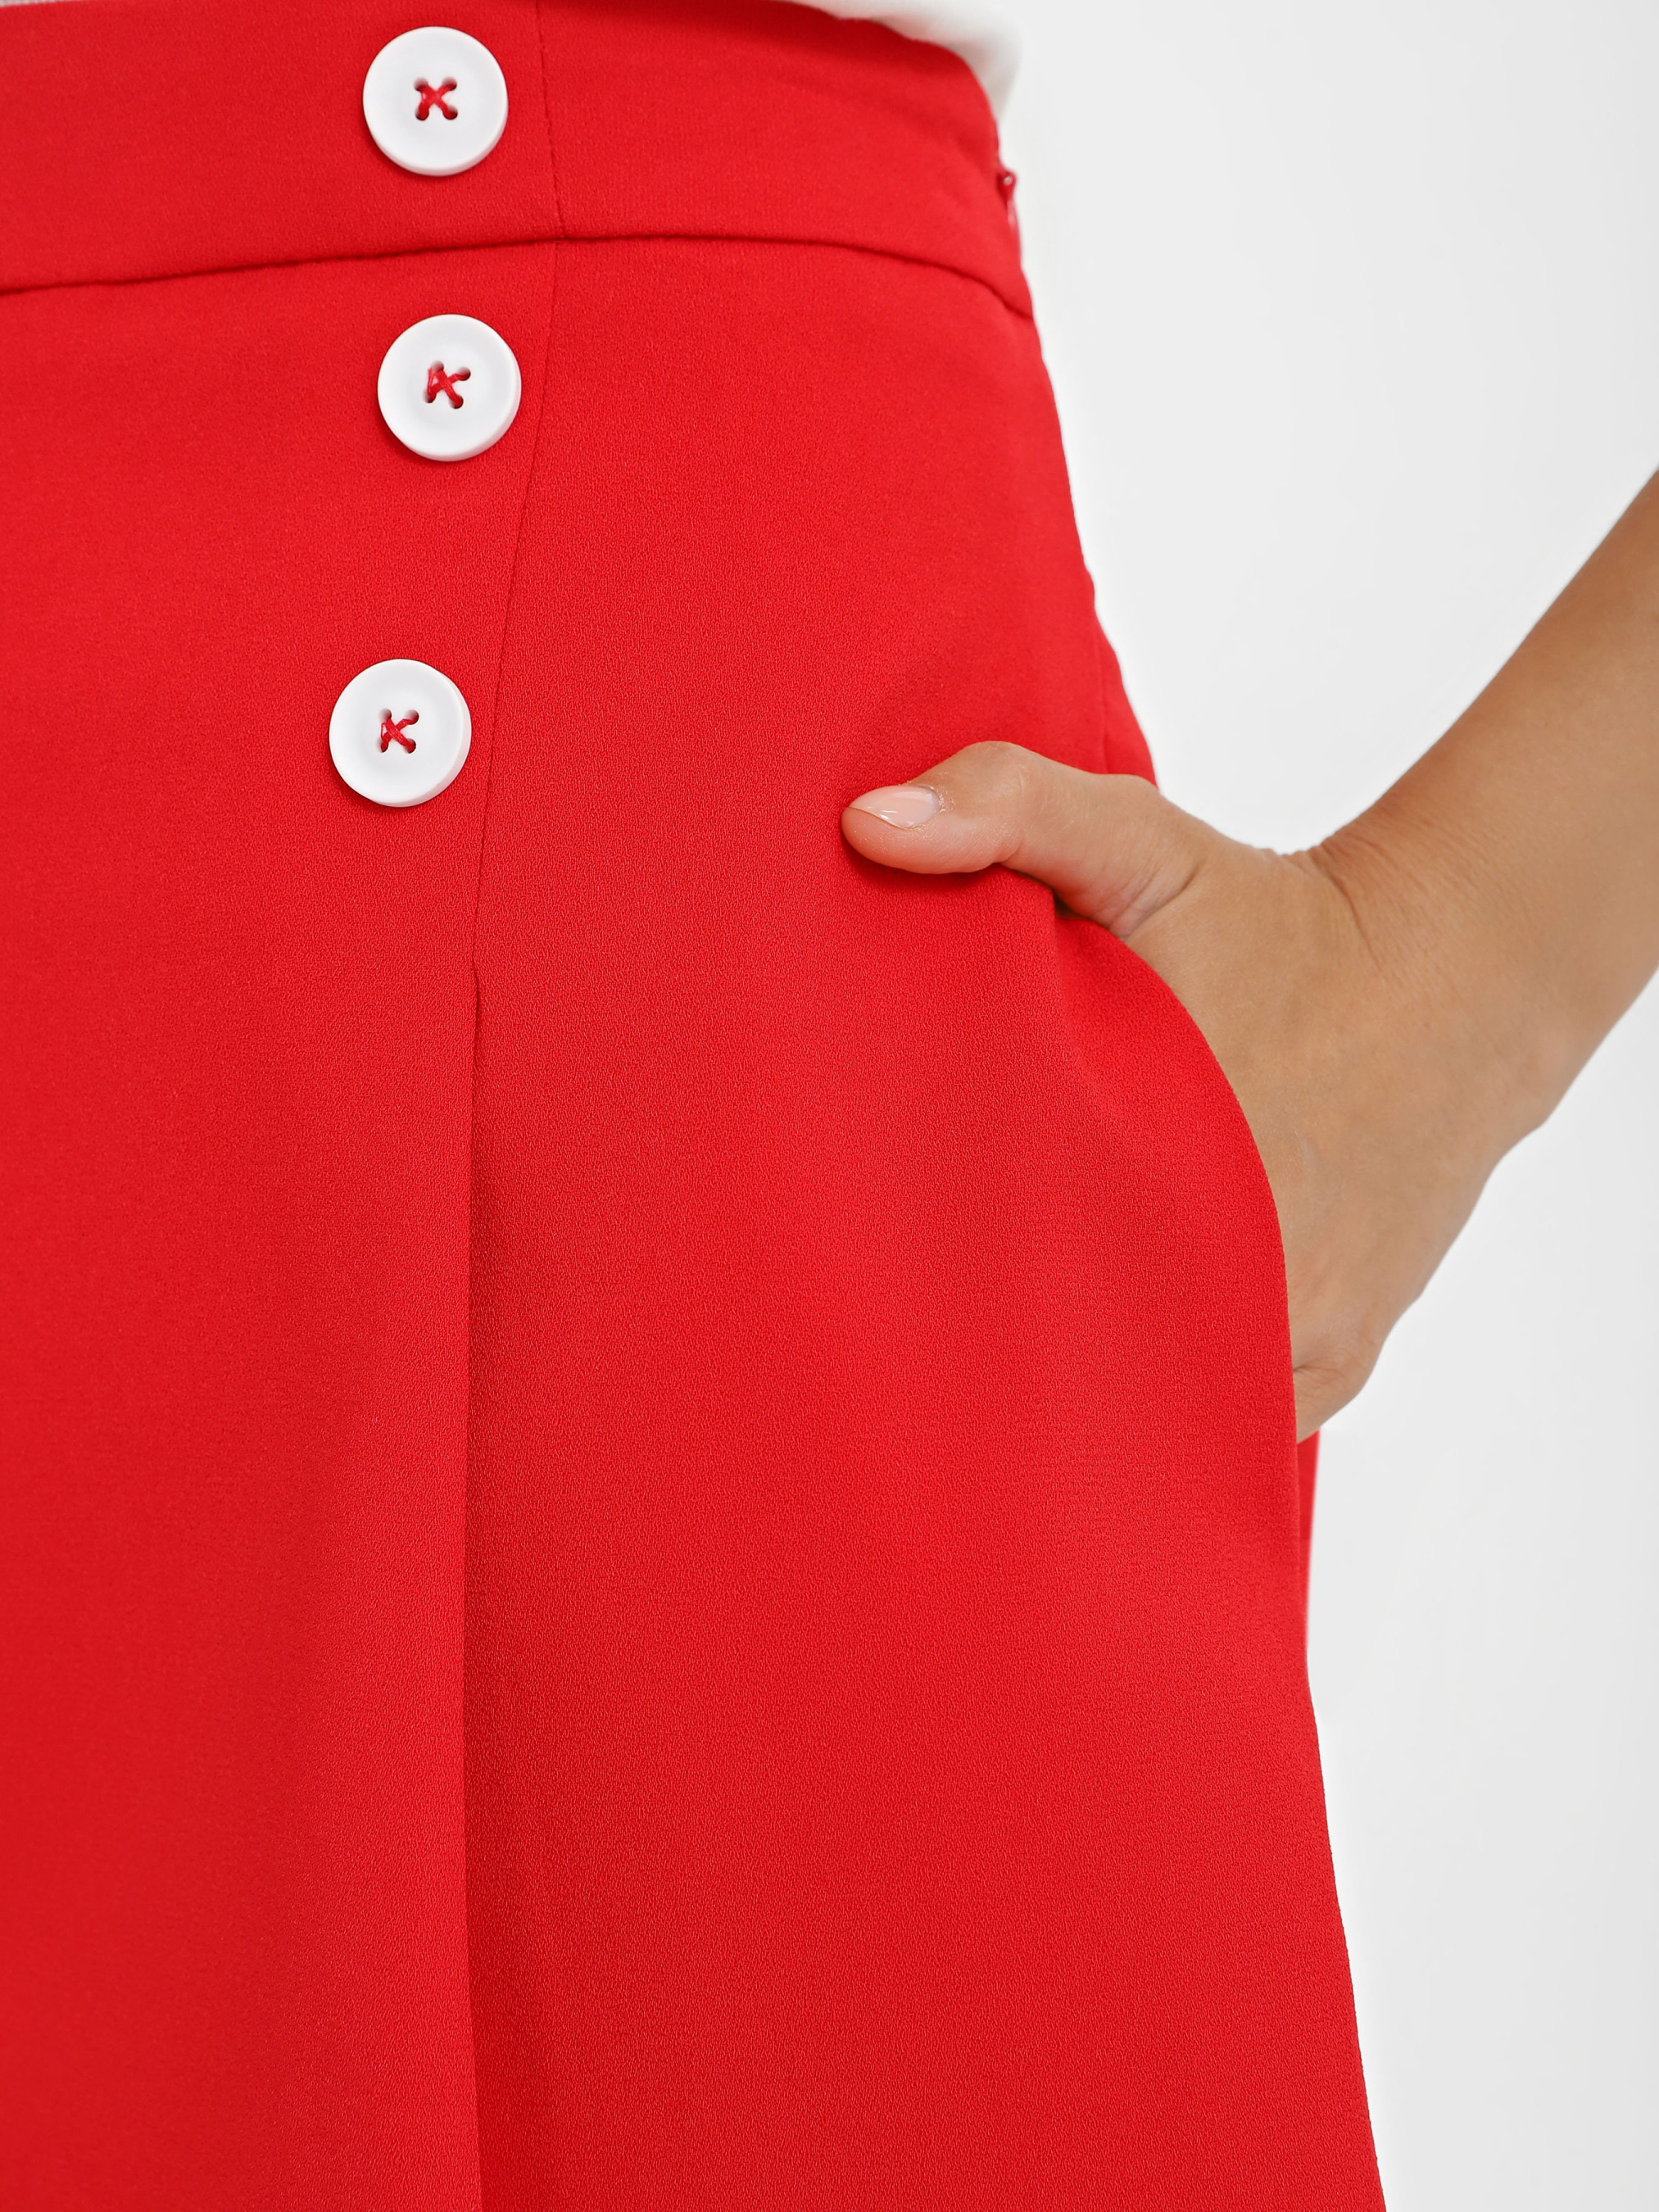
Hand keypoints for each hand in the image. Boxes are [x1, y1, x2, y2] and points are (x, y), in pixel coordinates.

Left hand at [842, 747, 1530, 1438]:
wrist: (1459, 980)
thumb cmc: (1273, 917)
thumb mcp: (1141, 839)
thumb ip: (1008, 809)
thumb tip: (868, 827)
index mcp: (1167, 1166)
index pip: (1009, 1277)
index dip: (933, 1279)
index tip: (874, 1262)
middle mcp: (1242, 1278)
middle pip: (1078, 1363)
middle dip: (1000, 1343)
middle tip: (919, 1314)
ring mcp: (1293, 1336)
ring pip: (1153, 1403)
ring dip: (1090, 1383)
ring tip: (1013, 1343)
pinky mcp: (1332, 1363)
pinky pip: (1223, 1411)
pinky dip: (1170, 1391)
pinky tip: (1113, 1353)